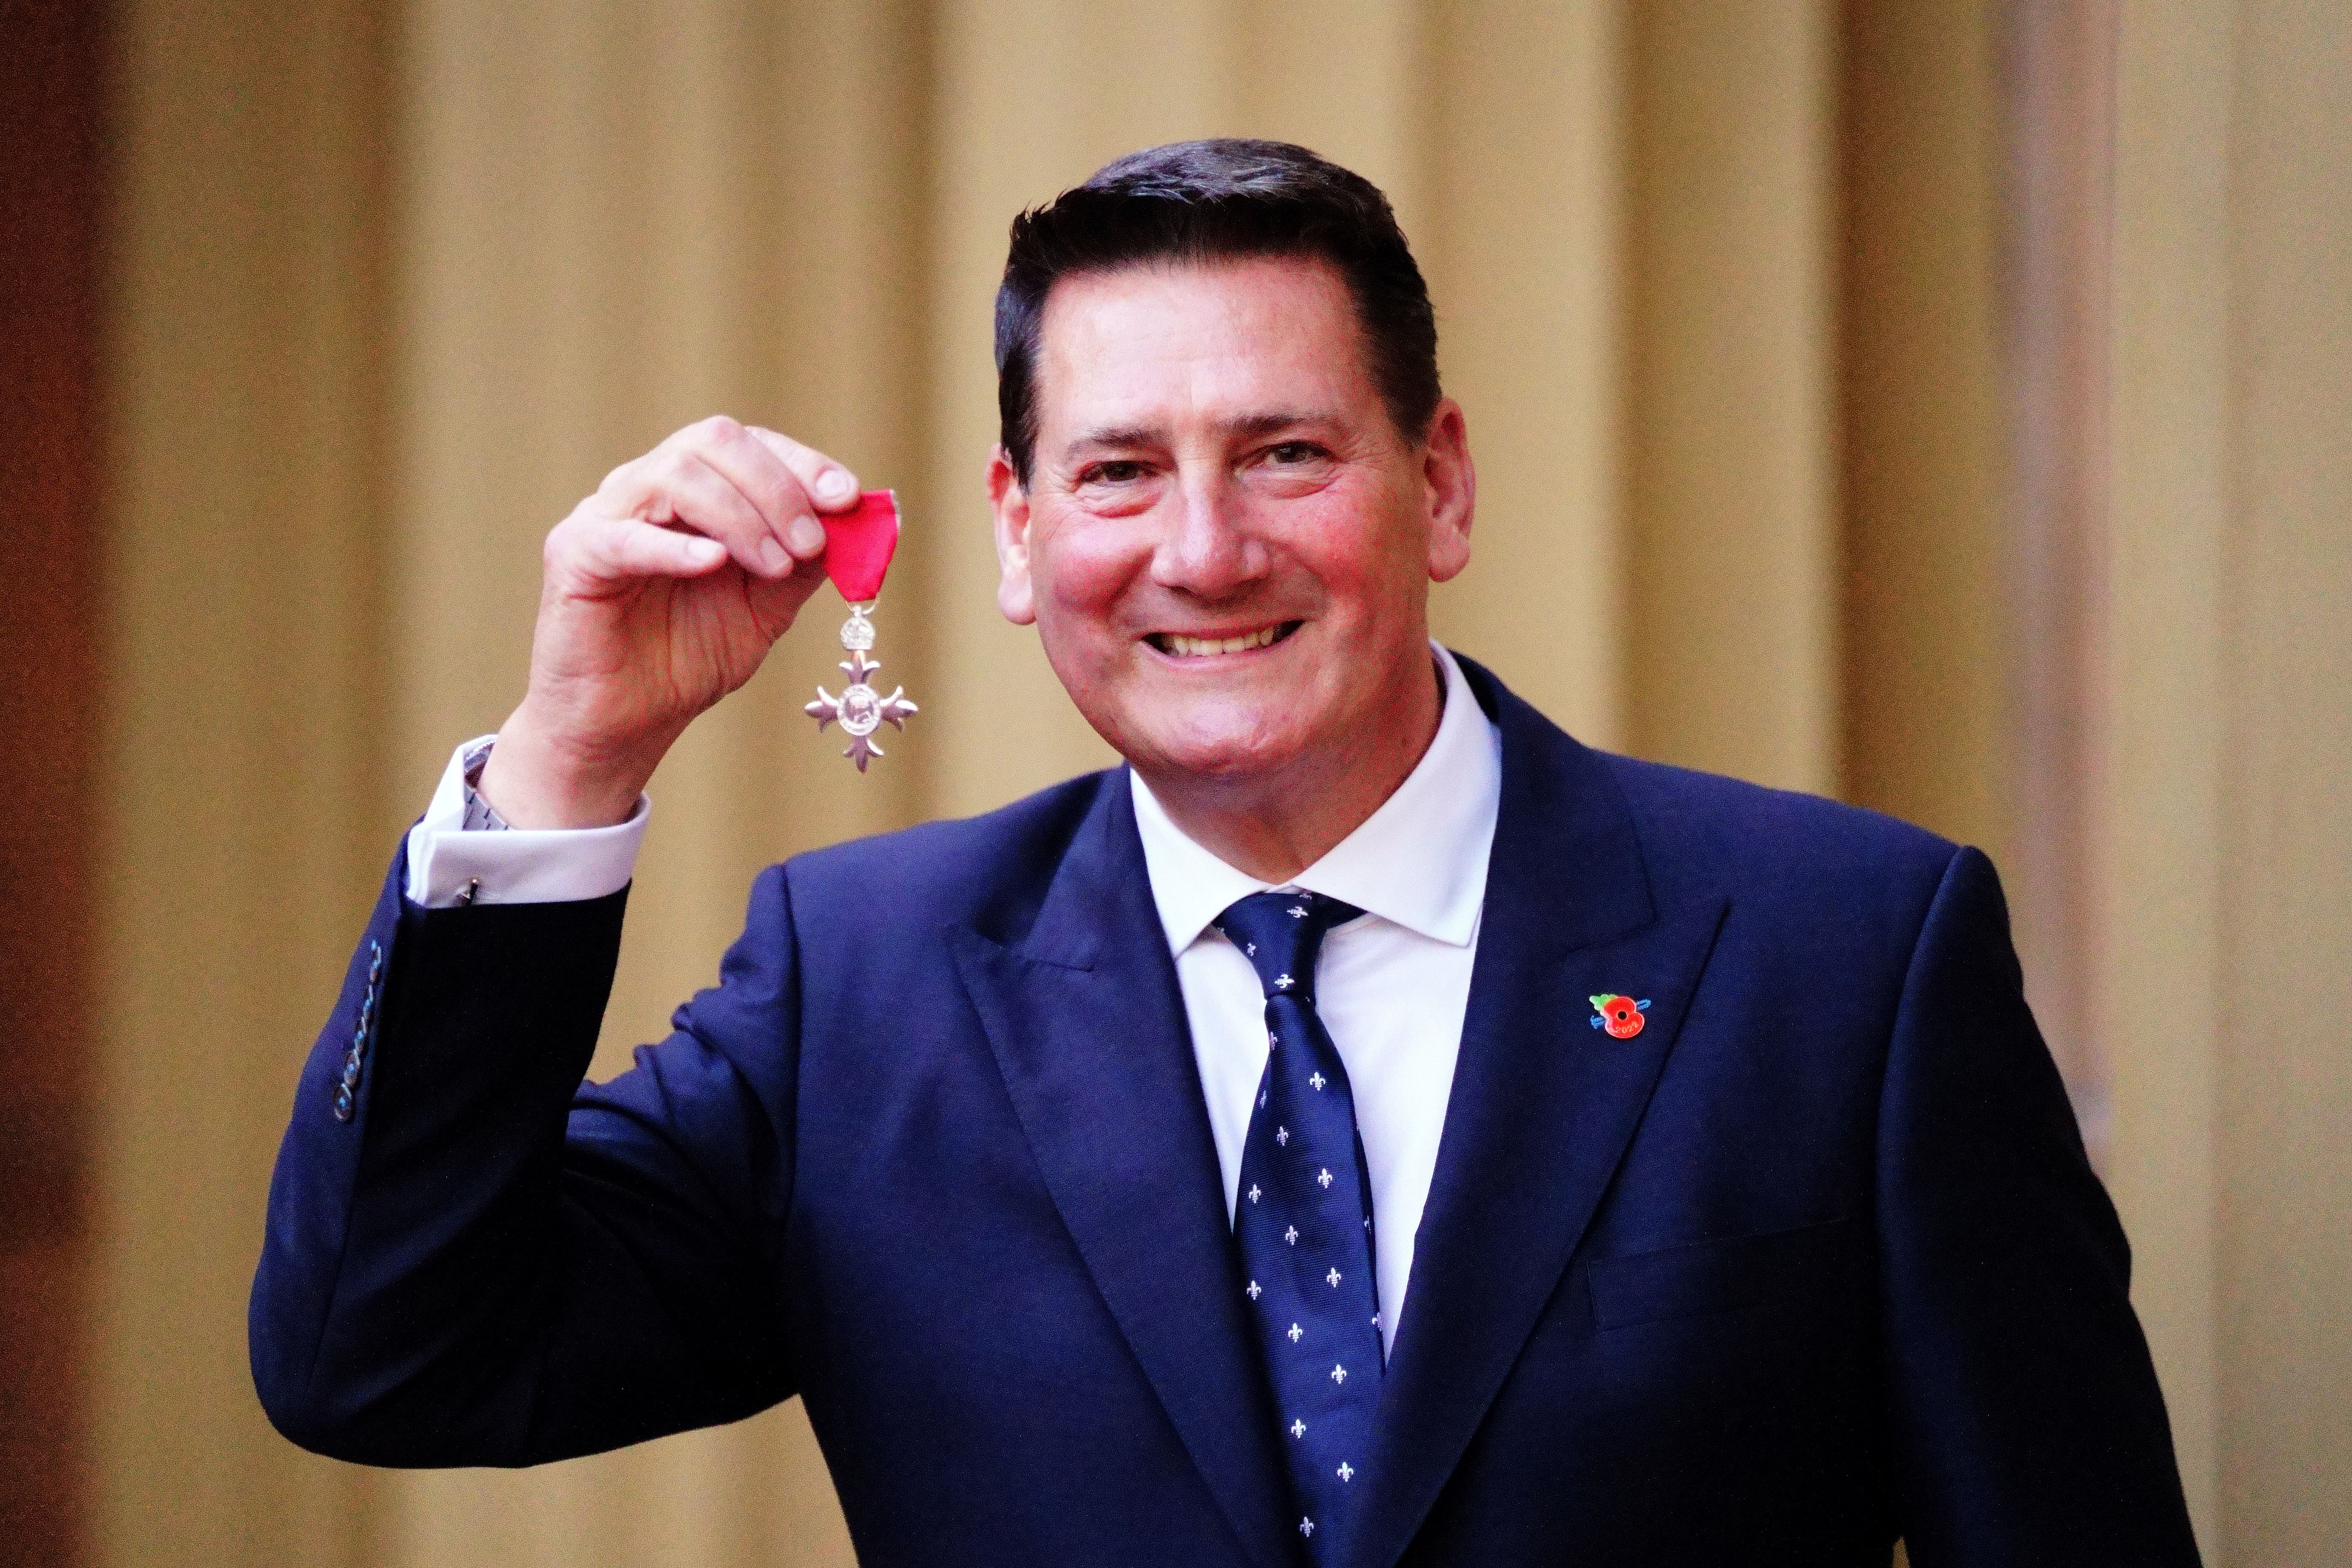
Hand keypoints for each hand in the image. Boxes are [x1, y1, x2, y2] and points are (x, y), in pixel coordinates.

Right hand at [479, 417, 857, 826]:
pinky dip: (675, 546)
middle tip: (810, 544)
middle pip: (713, 440)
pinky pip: (624, 536)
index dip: (801, 463)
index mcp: (692, 490)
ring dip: (740, 515)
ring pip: (676, 473)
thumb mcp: (766, 607)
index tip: (847, 499)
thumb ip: (805, 563)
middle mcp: (645, 488)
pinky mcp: (574, 555)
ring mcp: (604, 515)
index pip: (747, 444)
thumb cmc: (689, 658)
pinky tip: (714, 563)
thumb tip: (860, 521)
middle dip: (777, 488)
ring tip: (774, 564)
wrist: (628, 722)